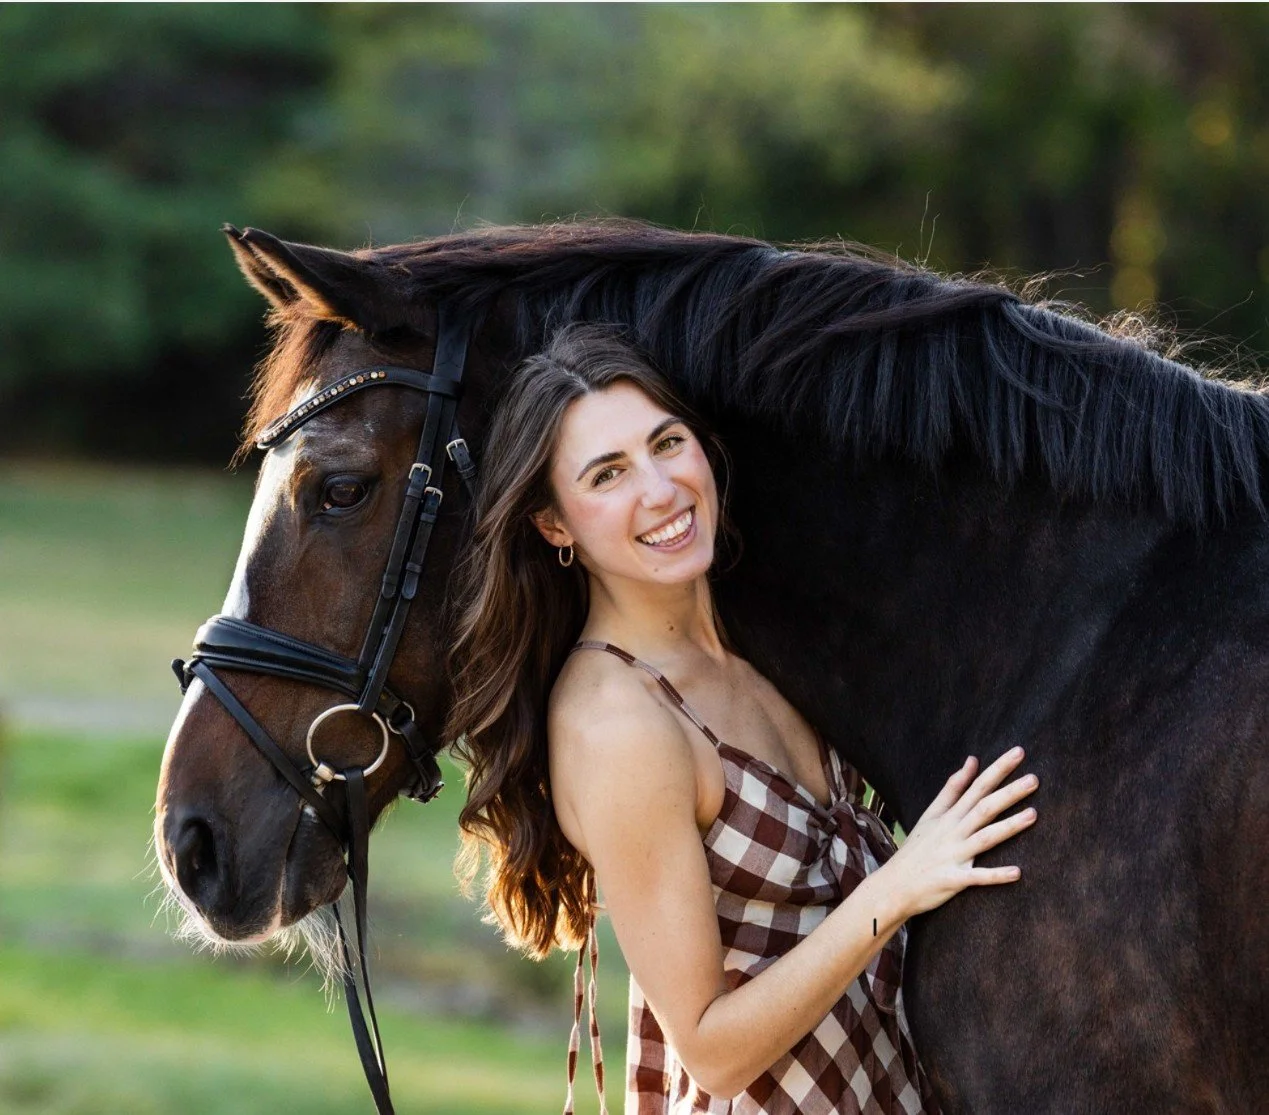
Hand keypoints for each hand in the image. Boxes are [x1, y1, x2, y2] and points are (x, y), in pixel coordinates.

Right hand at [883, 747, 1037, 919]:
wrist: (894, 885)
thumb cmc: (916, 849)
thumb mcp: (931, 814)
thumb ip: (953, 788)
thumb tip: (972, 761)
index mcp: (949, 815)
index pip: (976, 786)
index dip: (997, 770)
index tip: (1019, 753)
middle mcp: (952, 832)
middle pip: (983, 808)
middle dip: (1008, 793)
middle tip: (1034, 779)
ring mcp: (953, 855)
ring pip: (984, 838)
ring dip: (1009, 827)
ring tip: (1033, 815)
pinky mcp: (953, 879)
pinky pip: (976, 877)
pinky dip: (995, 875)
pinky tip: (1017, 872)